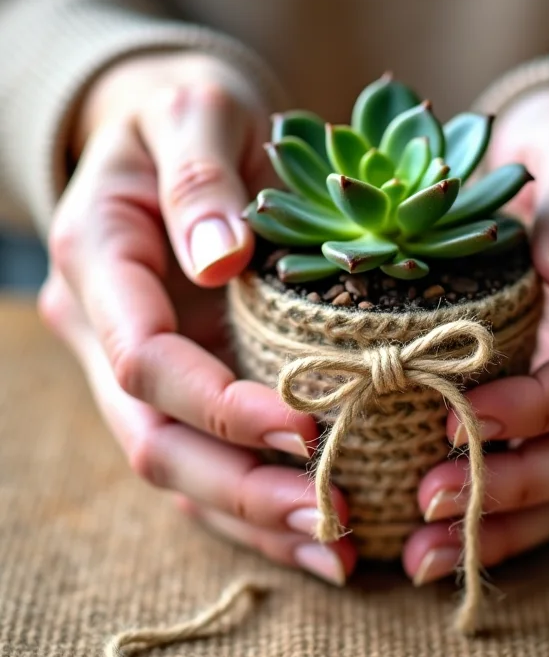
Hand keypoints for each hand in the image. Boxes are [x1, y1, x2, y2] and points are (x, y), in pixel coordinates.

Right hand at [39, 52, 354, 584]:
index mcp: (102, 260)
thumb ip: (202, 177)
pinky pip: (208, 452)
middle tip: (329, 517)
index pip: (143, 360)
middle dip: (240, 485)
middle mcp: (110, 326)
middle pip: (154, 438)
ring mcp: (144, 361)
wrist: (173, 132)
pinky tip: (317, 522)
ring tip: (337, 545)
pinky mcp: (184, 375)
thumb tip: (219, 257)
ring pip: (179, 466)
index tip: (307, 425)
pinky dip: (258, 496)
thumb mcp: (198, 111)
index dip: (219, 404)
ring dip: (254, 512)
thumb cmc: (186, 111)